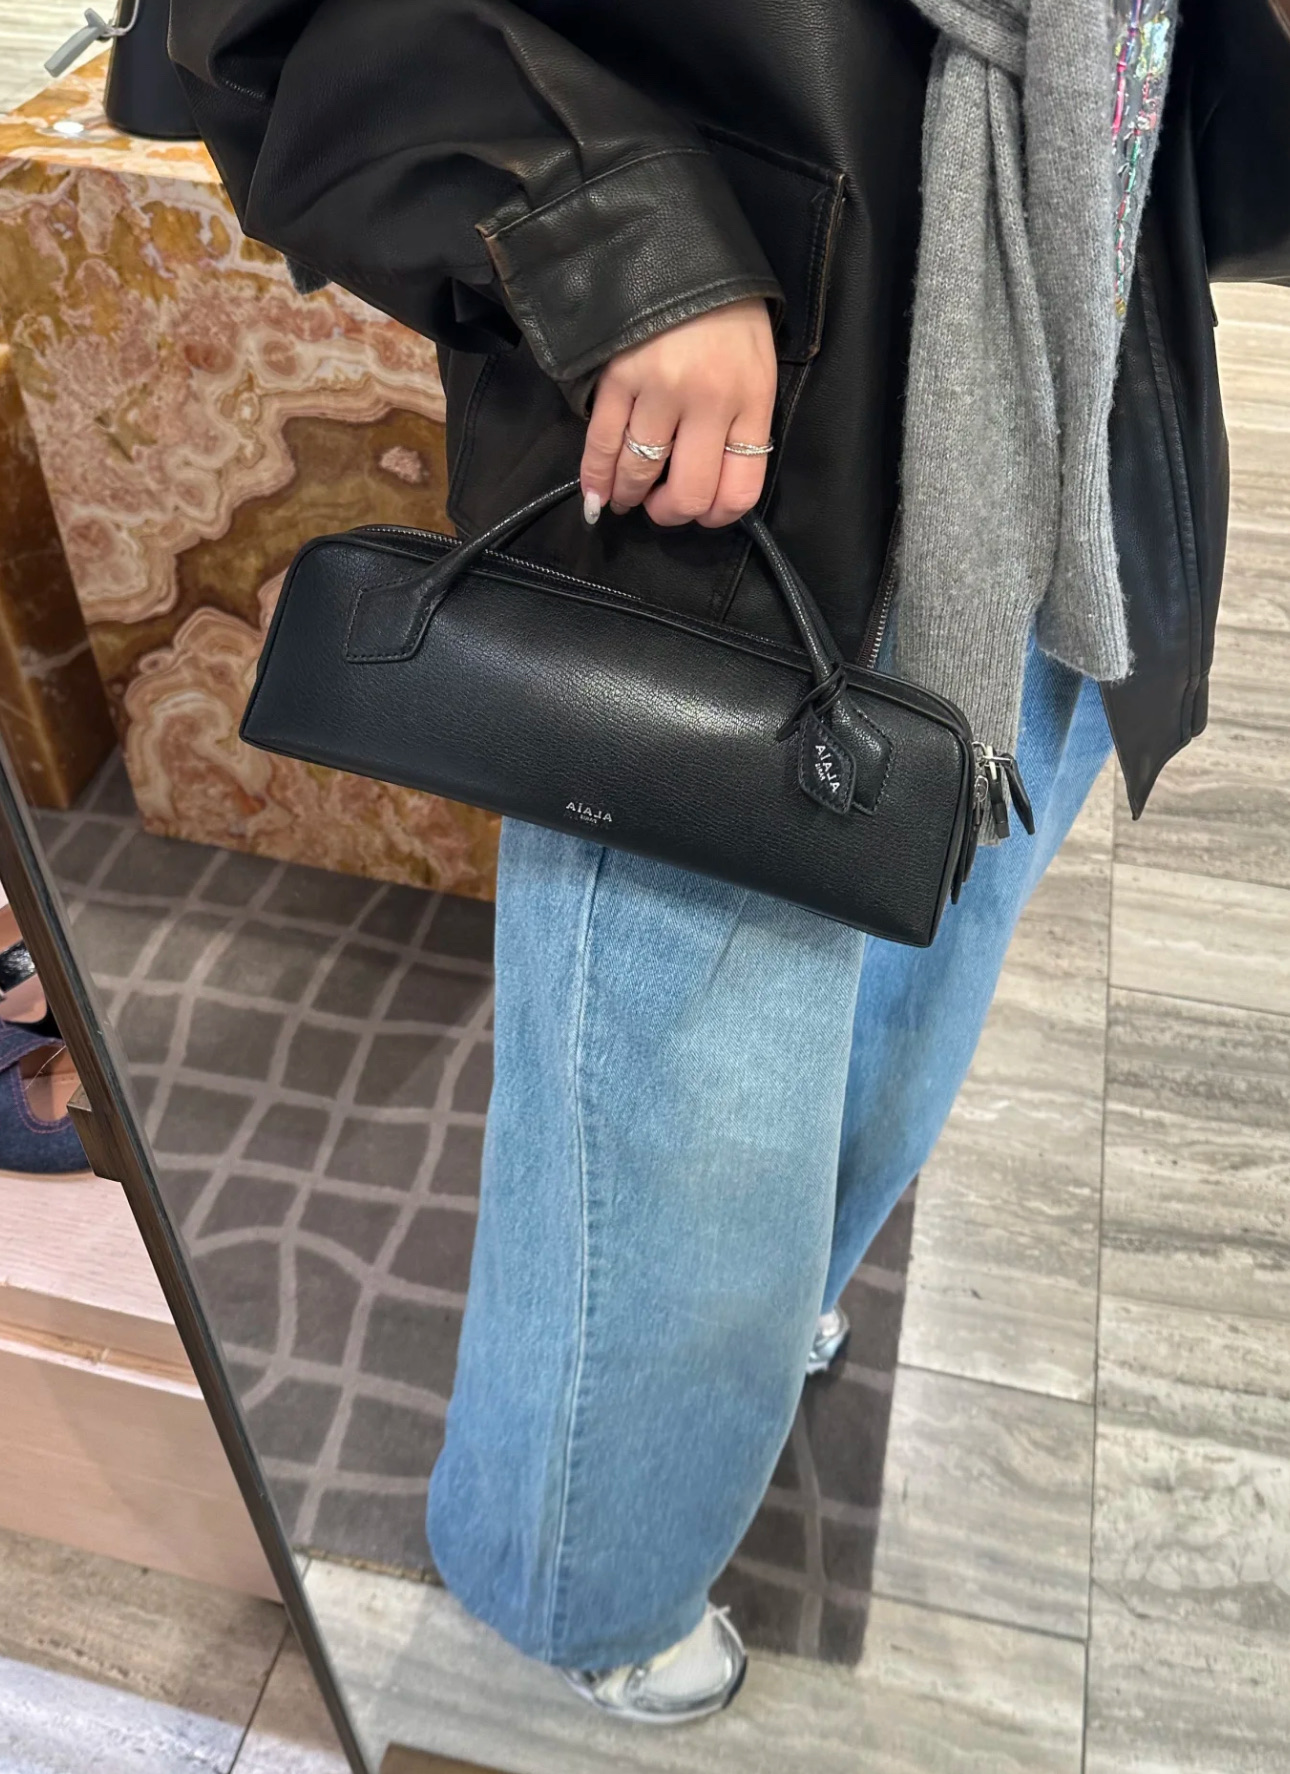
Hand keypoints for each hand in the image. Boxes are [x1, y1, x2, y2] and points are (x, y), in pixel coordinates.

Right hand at [580, 298, 776, 529]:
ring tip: (624, 498)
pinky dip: (595, 476)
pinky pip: (603, 443)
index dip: (716, 516)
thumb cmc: (726, 309)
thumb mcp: (755, 364)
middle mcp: (709, 400)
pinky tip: (596, 493)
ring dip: (629, 496)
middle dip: (669, 513)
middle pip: (688, 492)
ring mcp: (660, 389)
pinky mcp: (618, 376)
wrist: (682, 246)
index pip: (739, 488)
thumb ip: (739, 421)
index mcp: (752, 399)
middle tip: (658, 507)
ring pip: (640, 471)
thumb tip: (708, 480)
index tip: (700, 514)